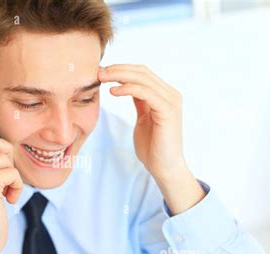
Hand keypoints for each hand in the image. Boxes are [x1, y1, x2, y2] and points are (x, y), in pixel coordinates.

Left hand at [98, 64, 185, 180]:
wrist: (164, 168)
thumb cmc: (152, 147)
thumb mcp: (143, 118)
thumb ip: (139, 101)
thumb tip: (125, 87)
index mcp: (164, 95)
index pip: (142, 73)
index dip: (121, 69)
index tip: (101, 72)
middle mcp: (171, 95)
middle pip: (142, 72)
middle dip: (118, 69)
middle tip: (99, 72)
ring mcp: (171, 102)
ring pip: (143, 79)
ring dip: (119, 76)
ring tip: (102, 78)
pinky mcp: (168, 111)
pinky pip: (146, 93)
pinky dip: (128, 89)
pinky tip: (113, 91)